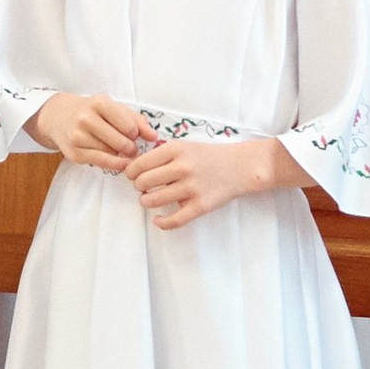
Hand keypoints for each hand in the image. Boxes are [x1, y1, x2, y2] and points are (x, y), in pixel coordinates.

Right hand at [35, 93, 156, 170]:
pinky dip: (113, 163)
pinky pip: (101, 163)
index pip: (129, 126)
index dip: (136, 134)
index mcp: (99, 102)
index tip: (134, 135)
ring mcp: (78, 137)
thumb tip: (153, 137)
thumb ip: (137, 120)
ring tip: (116, 148)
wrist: (58, 116)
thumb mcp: (114, 108)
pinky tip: (116, 159)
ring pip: (112, 154)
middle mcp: (86, 118)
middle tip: (130, 147)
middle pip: (122, 143)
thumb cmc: (92, 111)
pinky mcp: (74, 154)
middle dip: (131, 148)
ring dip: (119, 155)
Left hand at [131, 135, 290, 228]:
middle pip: (143, 183)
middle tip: (142, 188)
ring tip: (149, 199)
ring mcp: (191, 188)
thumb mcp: (184, 145)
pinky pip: (174, 220)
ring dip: (146, 202)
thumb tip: (134, 168)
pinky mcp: (200, 206)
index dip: (131, 172)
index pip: (140, 164)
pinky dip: (161, 223)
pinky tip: (157, 219)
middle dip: (138, 187)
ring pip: (154, 200)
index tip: (132, 176)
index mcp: (175, 150)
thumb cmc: (208, 156)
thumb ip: (161, 155)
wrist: (239, 167)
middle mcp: (182, 168)